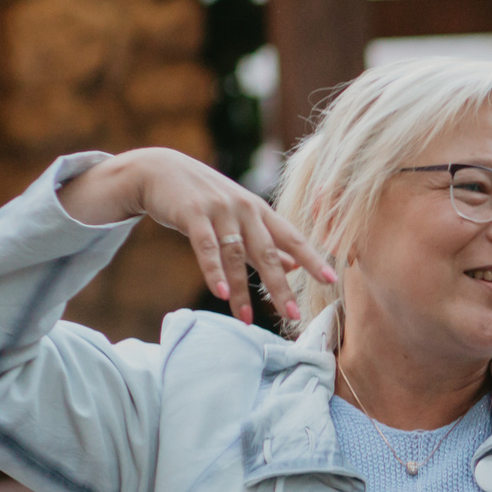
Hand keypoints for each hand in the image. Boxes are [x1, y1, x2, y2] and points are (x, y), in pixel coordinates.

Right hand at [57, 148, 335, 324]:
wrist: (160, 171)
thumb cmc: (205, 198)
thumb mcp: (240, 217)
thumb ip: (266, 242)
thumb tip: (294, 265)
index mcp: (260, 211)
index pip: (292, 237)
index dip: (312, 259)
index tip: (331, 280)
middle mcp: (245, 209)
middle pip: (268, 252)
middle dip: (281, 286)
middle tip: (292, 314)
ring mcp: (219, 210)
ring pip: (236, 256)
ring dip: (243, 290)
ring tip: (248, 320)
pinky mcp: (192, 214)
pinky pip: (206, 248)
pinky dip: (214, 272)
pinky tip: (222, 294)